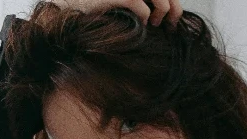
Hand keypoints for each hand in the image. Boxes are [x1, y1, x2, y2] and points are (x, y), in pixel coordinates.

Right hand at [50, 0, 182, 27]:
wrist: (71, 0)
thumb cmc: (98, 1)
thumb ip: (143, 0)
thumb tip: (164, 13)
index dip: (175, 5)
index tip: (172, 21)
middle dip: (174, 13)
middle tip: (170, 28)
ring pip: (162, 2)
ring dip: (161, 16)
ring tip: (153, 24)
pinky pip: (144, 10)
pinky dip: (145, 19)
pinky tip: (140, 25)